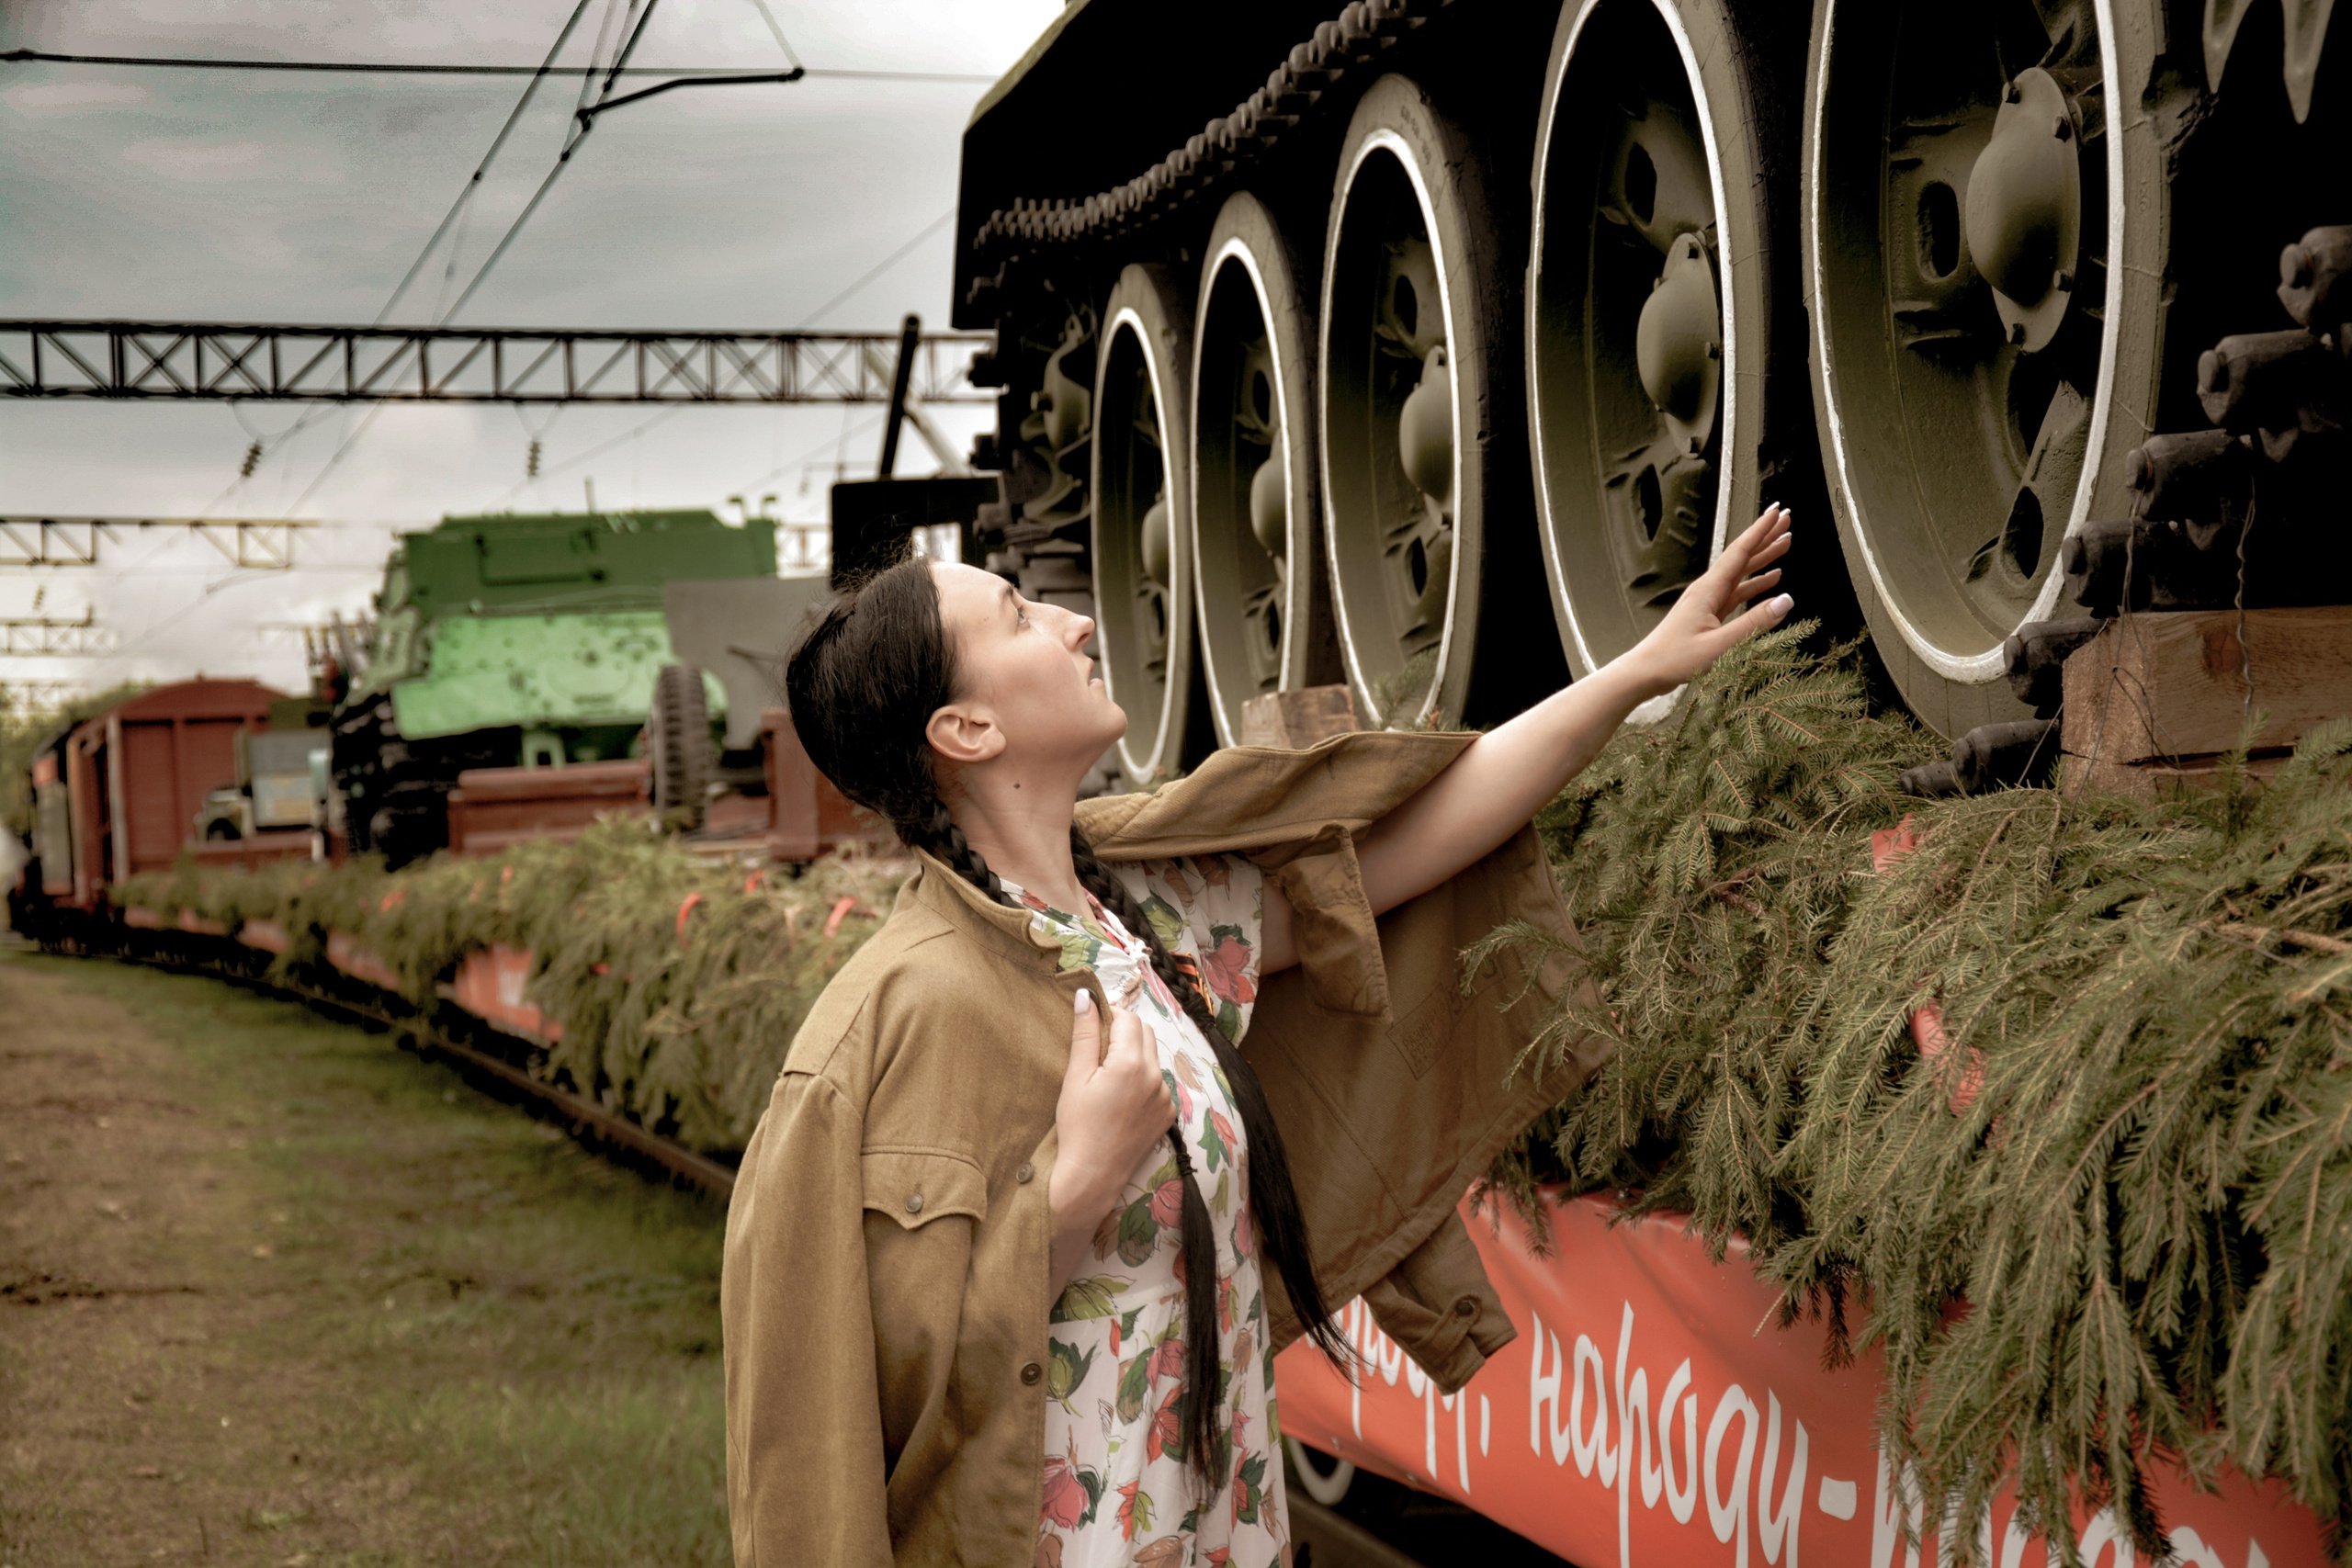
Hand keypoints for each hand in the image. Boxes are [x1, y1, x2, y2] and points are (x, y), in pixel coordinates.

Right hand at [1047, 990, 1173, 1292]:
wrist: (1091, 1176)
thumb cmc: (1077, 1127)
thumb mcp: (1075, 1077)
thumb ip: (1085, 1034)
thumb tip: (1085, 996)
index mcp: (1131, 1063)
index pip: (1129, 1018)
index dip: (1110, 1016)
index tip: (1094, 1025)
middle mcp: (1155, 1076)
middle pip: (1145, 1034)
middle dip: (1124, 1033)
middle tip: (1098, 1051)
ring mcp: (1165, 1097)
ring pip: (1151, 1058)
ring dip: (1133, 1056)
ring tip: (1107, 1079)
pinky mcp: (1168, 1114)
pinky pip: (1157, 1083)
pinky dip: (1142, 1081)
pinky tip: (1120, 1100)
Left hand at [1622, 503, 1795, 697]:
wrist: (1645, 671)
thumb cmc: (1674, 659)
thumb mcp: (1720, 645)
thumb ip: (1754, 623)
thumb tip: (1786, 600)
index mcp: (1708, 589)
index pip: (1740, 552)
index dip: (1760, 530)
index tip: (1776, 511)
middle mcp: (1707, 589)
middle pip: (1742, 555)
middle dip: (1765, 536)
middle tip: (1786, 519)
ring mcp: (1707, 601)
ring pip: (1741, 572)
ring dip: (1763, 557)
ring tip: (1784, 544)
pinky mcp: (1707, 614)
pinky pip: (1737, 591)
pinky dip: (1755, 583)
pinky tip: (1770, 581)